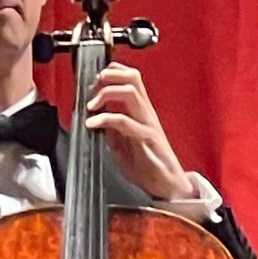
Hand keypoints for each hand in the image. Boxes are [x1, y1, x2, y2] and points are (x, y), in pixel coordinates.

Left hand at [85, 62, 194, 200]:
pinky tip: (92, 124)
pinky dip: (105, 119)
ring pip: (131, 93)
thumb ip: (110, 130)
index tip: (95, 81)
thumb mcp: (122, 144)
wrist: (166, 186)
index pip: (131, 79)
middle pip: (132, 78)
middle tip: (93, 87)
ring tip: (91, 105)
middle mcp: (146, 113)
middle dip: (109, 76)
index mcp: (141, 112)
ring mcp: (147, 124)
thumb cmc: (148, 166)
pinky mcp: (147, 139)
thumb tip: (94, 119)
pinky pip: (125, 122)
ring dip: (106, 93)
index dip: (112, 72)